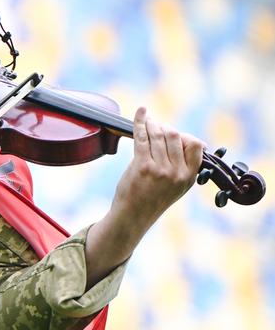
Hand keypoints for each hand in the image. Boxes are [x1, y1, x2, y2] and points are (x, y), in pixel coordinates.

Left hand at [84, 107, 204, 287]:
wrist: (133, 217)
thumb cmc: (153, 198)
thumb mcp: (177, 186)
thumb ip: (183, 165)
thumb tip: (184, 137)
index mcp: (189, 177)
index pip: (195, 145)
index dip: (184, 135)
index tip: (173, 135)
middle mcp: (177, 173)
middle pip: (175, 135)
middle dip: (165, 127)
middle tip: (156, 127)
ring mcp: (160, 169)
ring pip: (158, 134)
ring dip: (152, 123)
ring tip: (147, 121)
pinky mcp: (142, 166)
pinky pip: (142, 136)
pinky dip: (140, 121)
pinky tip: (141, 112)